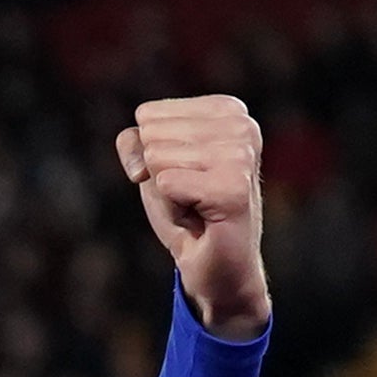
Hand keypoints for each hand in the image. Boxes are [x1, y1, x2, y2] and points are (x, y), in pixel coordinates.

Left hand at [114, 94, 270, 339]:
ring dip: (168, 194)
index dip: (152, 154)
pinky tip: (200, 218)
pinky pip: (167, 184)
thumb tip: (139, 163)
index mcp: (228, 110)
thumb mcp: (152, 167)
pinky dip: (173, 208)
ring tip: (195, 206)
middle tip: (189, 196)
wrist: (215, 266)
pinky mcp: (234, 188)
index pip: (148, 115)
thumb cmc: (187, 212)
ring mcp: (241, 155)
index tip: (184, 177)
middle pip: (152, 135)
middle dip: (159, 175)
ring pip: (157, 159)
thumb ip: (134, 142)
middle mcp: (242, 125)